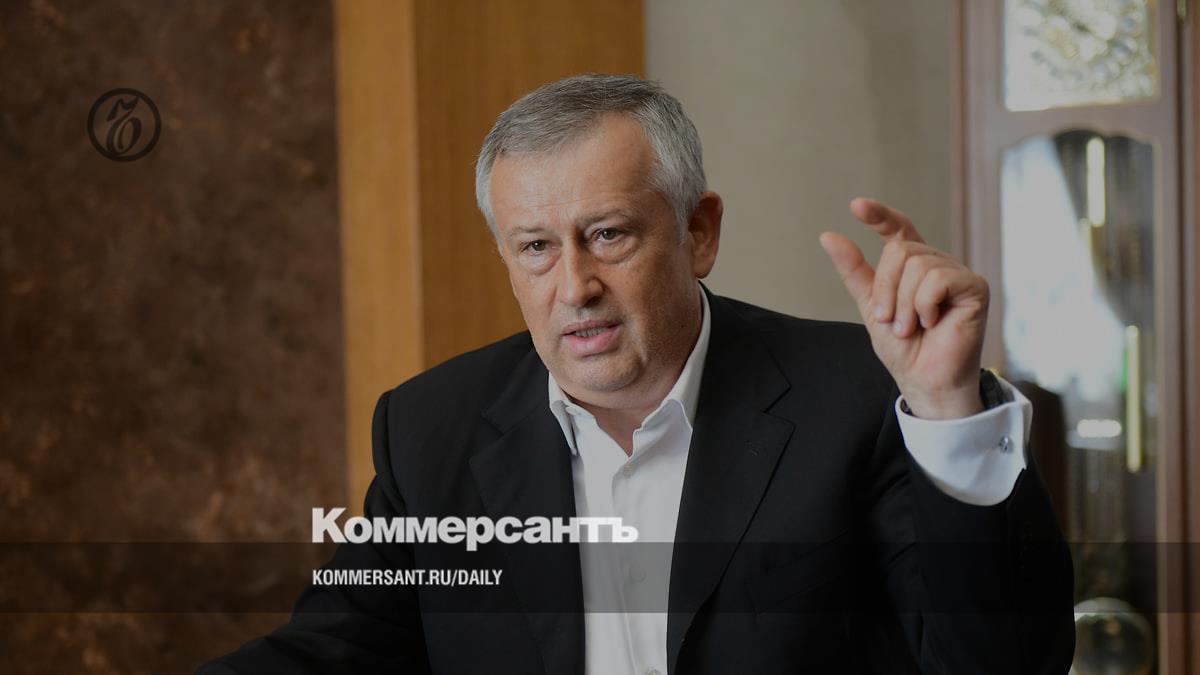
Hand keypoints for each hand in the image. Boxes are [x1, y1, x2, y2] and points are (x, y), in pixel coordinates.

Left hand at [819, 198, 988, 419]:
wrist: (923, 380)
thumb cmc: (903, 348)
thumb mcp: (870, 305)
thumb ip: (854, 271)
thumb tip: (828, 236)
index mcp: (914, 266)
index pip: (898, 229)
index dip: (879, 215)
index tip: (856, 206)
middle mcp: (937, 263)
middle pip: (901, 250)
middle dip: (886, 289)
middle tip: (891, 321)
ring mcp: (957, 273)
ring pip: (917, 265)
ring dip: (904, 304)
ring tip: (909, 327)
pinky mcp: (974, 287)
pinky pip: (937, 279)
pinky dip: (924, 305)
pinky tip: (933, 322)